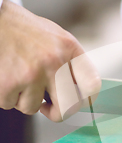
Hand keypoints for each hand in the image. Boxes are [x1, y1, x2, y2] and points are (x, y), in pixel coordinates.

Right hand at [0, 0, 100, 120]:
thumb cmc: (23, 29)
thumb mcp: (55, 37)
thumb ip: (68, 61)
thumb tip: (78, 91)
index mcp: (69, 48)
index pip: (92, 84)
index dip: (87, 99)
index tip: (78, 102)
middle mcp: (54, 62)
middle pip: (69, 107)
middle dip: (57, 112)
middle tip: (48, 108)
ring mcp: (32, 74)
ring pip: (33, 108)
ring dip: (23, 98)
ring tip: (17, 76)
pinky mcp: (9, 84)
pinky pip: (10, 104)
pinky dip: (6, 95)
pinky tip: (5, 76)